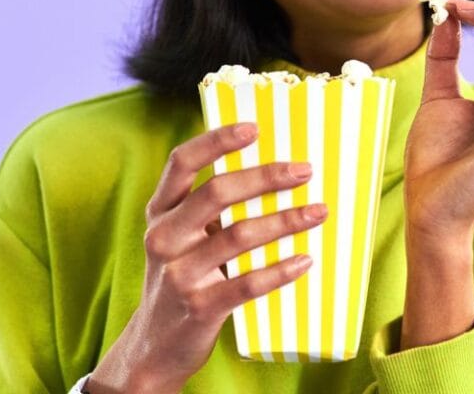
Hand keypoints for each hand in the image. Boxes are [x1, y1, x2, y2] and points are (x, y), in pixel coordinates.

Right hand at [87, 124, 326, 393]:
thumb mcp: (181, 235)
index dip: (216, 141)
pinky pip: (247, 284)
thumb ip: (209, 206)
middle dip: (265, 177)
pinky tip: (305, 260)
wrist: (155, 346)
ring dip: (285, 220)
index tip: (254, 128)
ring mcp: (179, 274)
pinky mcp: (200, 307)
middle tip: (304, 170)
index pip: (182, 162)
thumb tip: (273, 170)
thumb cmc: (182, 274)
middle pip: (216, 193)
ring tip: (318, 211)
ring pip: (239, 236)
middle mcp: (164, 236)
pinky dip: (280, 270)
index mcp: (161, 210)